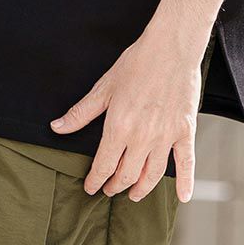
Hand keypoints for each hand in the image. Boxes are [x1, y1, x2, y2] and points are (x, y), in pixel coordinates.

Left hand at [50, 26, 205, 202]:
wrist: (170, 48)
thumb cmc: (137, 64)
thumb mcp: (103, 88)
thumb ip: (80, 113)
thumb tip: (57, 128)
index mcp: (119, 127)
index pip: (103, 165)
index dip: (95, 180)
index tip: (91, 187)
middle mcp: (142, 137)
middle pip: (127, 174)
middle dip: (115, 185)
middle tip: (110, 189)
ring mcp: (165, 136)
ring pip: (153, 174)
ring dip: (142, 188)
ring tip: (135, 194)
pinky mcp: (185, 131)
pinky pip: (186, 162)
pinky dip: (186, 181)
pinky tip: (183, 196)